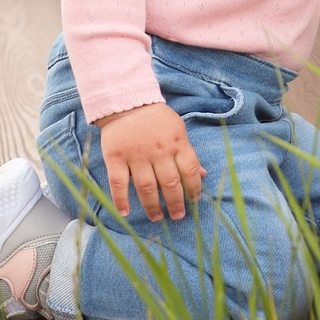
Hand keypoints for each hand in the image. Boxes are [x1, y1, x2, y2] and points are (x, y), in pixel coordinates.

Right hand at [97, 103, 205, 220]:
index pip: (190, 171)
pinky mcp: (115, 157)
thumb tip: (204, 175)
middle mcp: (158, 151)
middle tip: (177, 216)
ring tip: (156, 217)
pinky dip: (120, 199)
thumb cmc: (157, 119)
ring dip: (152, 206)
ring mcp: (136, 155)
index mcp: (177, 143)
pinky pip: (118, 183)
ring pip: (146, 187)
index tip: (194, 201)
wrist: (127, 102)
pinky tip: (125, 213)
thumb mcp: (178, 131)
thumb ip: (189, 154)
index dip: (194, 189)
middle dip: (175, 203)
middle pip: (170, 184)